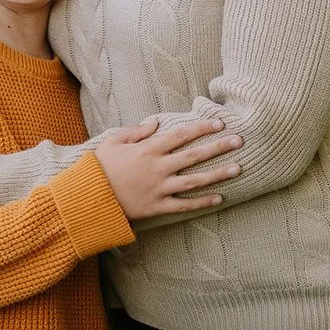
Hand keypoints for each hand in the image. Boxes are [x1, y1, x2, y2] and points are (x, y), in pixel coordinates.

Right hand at [96, 119, 242, 219]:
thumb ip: (136, 131)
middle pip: (194, 155)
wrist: (89, 198)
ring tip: (238, 168)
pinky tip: (220, 198)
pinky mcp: (158, 207)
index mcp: (148, 149)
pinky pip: (184, 205)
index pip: (181, 135)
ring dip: (218, 174)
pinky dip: (203, 202)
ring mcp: (160, 188)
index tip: (219, 123)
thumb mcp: (113, 141)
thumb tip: (155, 123)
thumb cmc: (100, 167)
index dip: (202, 128)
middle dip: (219, 147)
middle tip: (240, 141)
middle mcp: (158, 168)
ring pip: (195, 180)